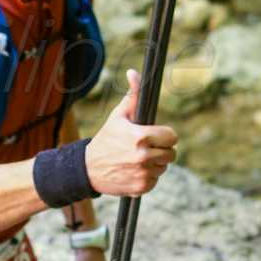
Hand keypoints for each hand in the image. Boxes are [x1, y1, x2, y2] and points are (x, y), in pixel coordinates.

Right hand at [84, 68, 176, 197]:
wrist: (88, 169)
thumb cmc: (106, 139)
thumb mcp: (118, 116)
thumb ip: (132, 95)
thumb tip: (134, 73)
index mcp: (140, 137)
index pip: (172, 136)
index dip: (165, 135)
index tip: (157, 135)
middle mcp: (143, 157)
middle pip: (171, 153)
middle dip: (161, 149)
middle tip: (147, 147)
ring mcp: (143, 174)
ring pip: (164, 167)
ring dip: (155, 163)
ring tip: (138, 159)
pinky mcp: (141, 187)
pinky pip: (155, 180)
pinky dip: (148, 177)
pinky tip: (135, 170)